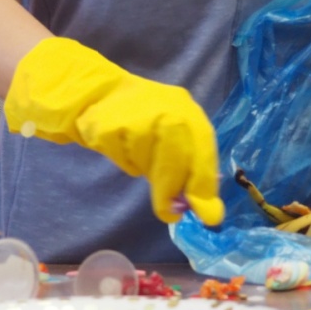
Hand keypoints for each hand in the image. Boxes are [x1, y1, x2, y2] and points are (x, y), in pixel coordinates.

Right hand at [4, 37, 224, 225]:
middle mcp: (166, 109)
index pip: (203, 151)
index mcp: (187, 111)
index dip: (203, 184)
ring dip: (143, 169)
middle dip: (171, 189)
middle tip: (168, 213)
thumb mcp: (175, 139)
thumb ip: (193, 171)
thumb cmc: (145, 121)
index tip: (207, 215)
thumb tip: (210, 213)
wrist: (100, 93)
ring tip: (136, 152)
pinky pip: (123, 159)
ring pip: (146, 163)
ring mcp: (136, 116)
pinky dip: (123, 161)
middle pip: (174, 160)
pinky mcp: (110, 126)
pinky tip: (119, 146)